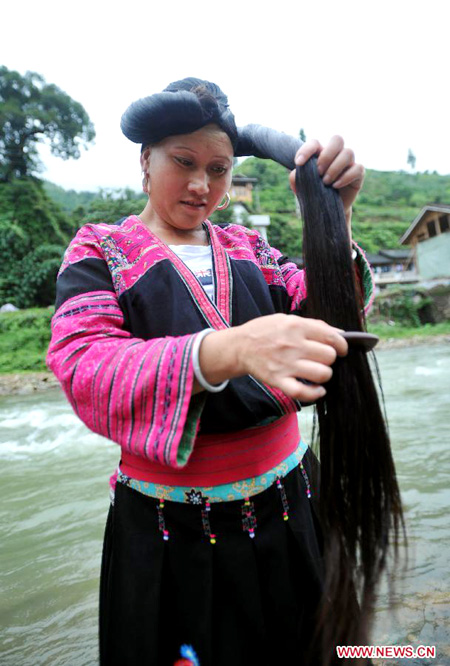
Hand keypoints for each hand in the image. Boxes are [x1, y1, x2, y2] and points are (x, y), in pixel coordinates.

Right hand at [233, 314, 347, 400]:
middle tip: (322, 359)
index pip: (331, 337)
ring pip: (322, 374)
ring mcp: (285, 364)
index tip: (341, 349)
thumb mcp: (287, 319)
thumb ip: (313, 325)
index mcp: (296, 326)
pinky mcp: (278, 380)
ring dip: (324, 374)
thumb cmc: (265, 331)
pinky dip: (315, 394)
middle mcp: (292, 345)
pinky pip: (303, 392)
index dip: (342, 345)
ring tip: (318, 372)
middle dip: (330, 359)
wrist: (239, 346)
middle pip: (329, 356)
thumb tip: (339, 333)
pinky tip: (318, 390)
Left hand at [289, 135, 364, 218]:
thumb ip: (296, 178)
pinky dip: (346, 177)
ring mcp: (349, 163)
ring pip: (348, 153)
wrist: (327, 210)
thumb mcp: (302, 188)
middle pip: (337, 139)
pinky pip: (357, 168)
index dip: (306, 150)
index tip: (298, 163)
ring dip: (335, 168)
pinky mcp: (358, 173)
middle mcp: (336, 154)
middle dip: (327, 155)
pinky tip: (335, 186)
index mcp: (321, 153)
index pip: (315, 143)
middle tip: (318, 171)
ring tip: (325, 182)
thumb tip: (294, 173)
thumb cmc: (314, 194)